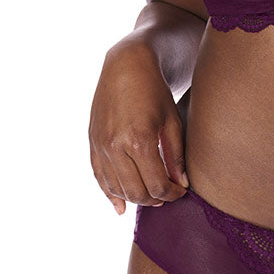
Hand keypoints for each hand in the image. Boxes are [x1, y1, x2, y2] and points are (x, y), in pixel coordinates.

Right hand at [88, 41, 188, 213]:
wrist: (126, 66)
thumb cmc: (154, 91)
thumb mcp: (172, 122)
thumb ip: (176, 156)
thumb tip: (181, 184)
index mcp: (139, 141)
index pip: (157, 184)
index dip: (172, 194)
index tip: (181, 192)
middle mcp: (115, 146)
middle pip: (136, 191)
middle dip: (155, 199)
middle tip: (168, 195)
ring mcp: (100, 146)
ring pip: (117, 188)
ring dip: (135, 198)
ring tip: (151, 196)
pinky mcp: (92, 143)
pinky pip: (99, 177)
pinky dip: (110, 194)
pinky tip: (120, 206)